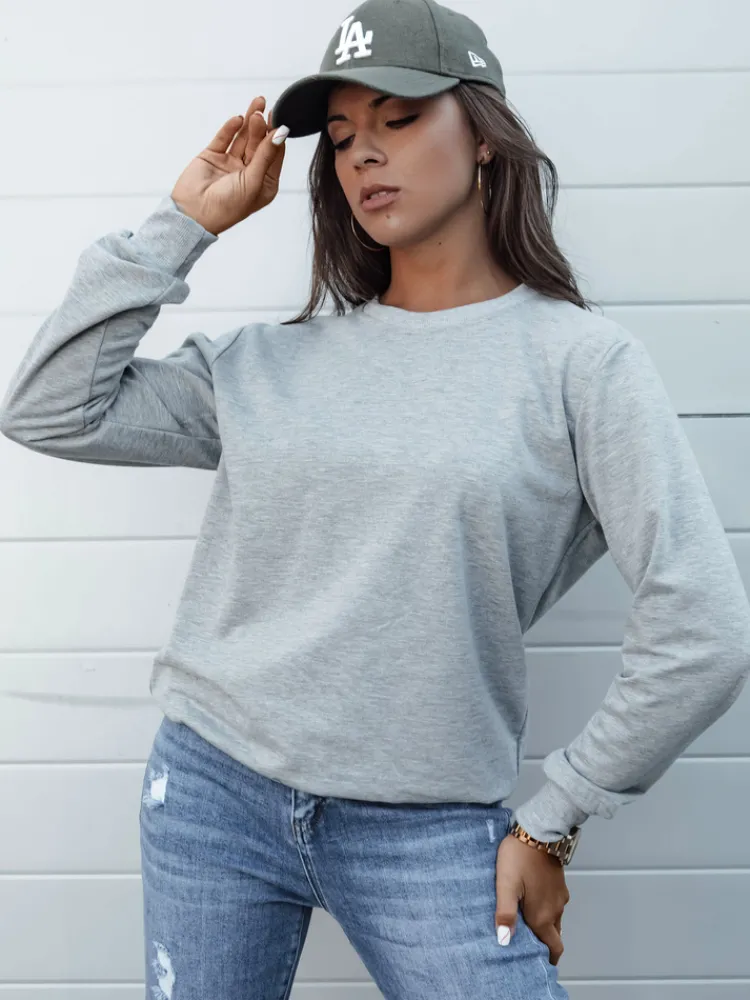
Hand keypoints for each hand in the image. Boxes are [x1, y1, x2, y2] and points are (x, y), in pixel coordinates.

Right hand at [170, 95, 287, 236]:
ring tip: (257, 104)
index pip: (274, 155)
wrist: (193, 214)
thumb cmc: (227, 207)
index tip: (280, 119)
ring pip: (243, 138)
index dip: (277, 137)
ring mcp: (231, 163)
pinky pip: (224, 138)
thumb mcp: (253, 181)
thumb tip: (281, 133)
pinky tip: (238, 119)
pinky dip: (231, 128)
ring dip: (250, 122)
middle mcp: (249, 172)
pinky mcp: (213, 156)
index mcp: (264, 183)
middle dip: (262, 126)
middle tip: (263, 111)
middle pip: (259, 143)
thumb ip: (266, 155)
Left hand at [494, 832, 569, 965]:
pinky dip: (546, 909)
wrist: (538, 832)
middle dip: (543, 942)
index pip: (554, 948)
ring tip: (524, 922)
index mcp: (543, 915)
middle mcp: (556, 909)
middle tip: (526, 942)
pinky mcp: (559, 883)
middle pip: (553, 935)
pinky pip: (554, 904)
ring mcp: (560, 896)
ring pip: (554, 918)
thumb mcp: (506, 885)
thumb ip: (505, 913)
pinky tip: (531, 900)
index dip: (548, 958)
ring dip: (543, 924)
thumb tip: (504, 941)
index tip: (538, 962)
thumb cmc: (519, 857)